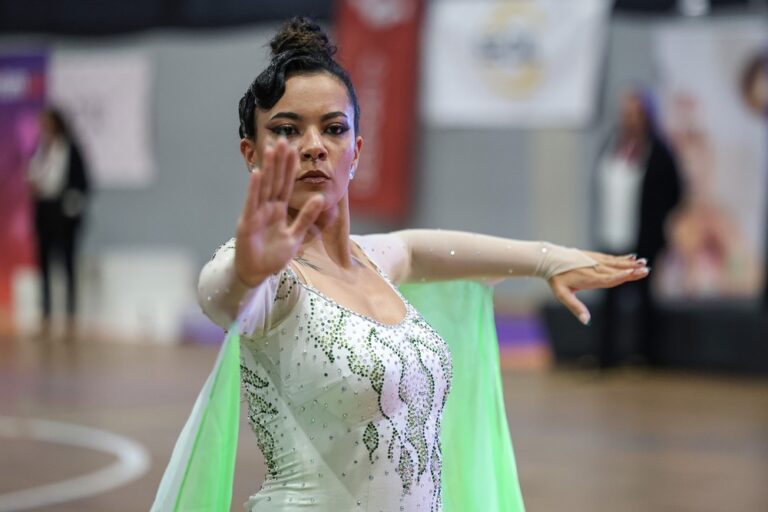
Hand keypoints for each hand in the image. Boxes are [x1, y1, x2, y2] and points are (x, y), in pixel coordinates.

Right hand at [234, 139, 324, 286]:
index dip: (290, 168)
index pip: (286, 185)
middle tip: (283, 139)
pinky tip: (257, 173)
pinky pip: (252, 202)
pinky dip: (254, 188)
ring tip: (270, 149)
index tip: (295, 149)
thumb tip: (320, 198)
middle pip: (275, 180)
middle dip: (279, 161)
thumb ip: (306, 217)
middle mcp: (267, 208)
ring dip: (268, 168)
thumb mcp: (296, 236)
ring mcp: (256, 213)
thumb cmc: (273, 256)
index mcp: (279, 210)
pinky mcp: (247, 222)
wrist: (256, 273)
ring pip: (264, 186)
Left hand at [547, 252, 648, 324]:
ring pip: (615, 263)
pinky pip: (611, 258)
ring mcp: (595, 261)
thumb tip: (586, 321)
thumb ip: (575, 307)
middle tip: (646, 269)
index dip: (621, 276)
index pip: (608, 278)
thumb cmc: (556, 279)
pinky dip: (622, 258)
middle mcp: (594, 269)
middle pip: (616, 270)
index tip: (633, 273)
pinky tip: (632, 258)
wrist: (549, 259)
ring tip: (643, 262)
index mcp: (589, 279)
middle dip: (631, 270)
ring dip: (629, 263)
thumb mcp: (563, 295)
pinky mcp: (594, 257)